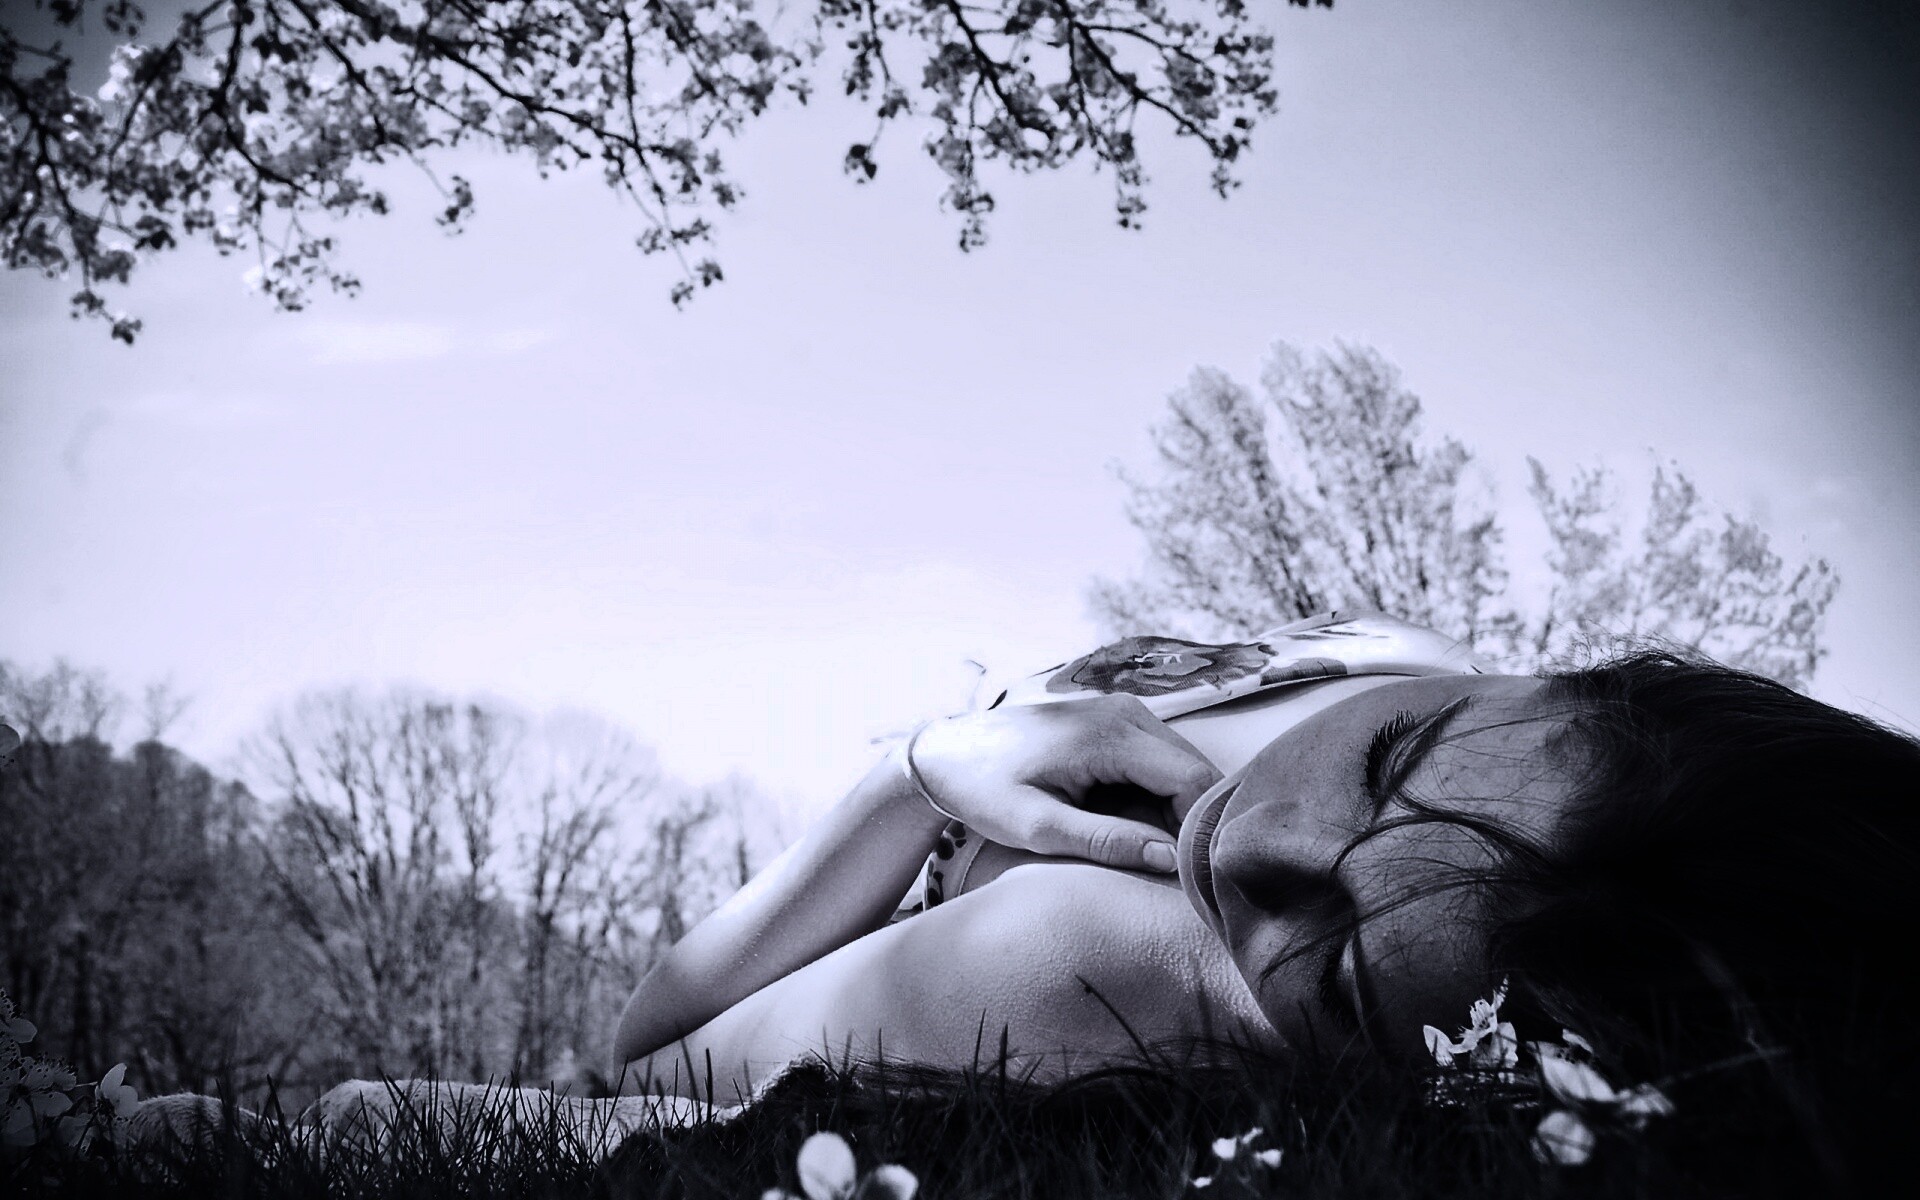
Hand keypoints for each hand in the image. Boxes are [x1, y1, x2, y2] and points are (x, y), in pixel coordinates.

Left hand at [905, 695, 1222, 873]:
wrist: (947, 753)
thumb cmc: (983, 791)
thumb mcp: (1038, 827)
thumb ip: (1106, 842)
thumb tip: (1170, 859)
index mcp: (1110, 734)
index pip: (1192, 780)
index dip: (1201, 830)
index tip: (1190, 874)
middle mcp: (1127, 711)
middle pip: (1197, 770)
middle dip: (1196, 821)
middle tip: (1179, 871)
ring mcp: (1125, 710)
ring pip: (1185, 765)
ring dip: (1182, 810)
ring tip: (1161, 854)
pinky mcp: (1120, 719)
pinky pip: (1164, 759)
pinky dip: (1165, 795)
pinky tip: (1143, 828)